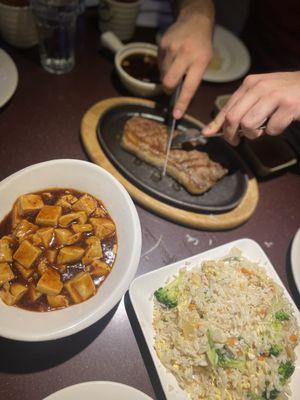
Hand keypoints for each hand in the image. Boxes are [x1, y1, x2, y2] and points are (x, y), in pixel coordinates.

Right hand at [159, 0, 213, 118]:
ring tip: (176, 65)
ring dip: (167, 75)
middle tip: (172, 87)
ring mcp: (173, 48)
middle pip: (169, 82)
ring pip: (163, 74)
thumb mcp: (204, 62)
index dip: (182, 103)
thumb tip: (179, 97)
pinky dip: (164, 65)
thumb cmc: (201, 46)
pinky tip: (172, 57)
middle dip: (169, 89)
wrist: (195, 20)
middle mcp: (186, 54)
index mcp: (200, 61)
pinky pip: (159, 64)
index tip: (176, 115)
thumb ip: (193, 78)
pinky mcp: (163, 44)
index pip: (189, 87)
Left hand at [202, 71, 299, 144]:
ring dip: (254, 134)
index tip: (207, 133)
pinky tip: (281, 123)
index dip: (216, 124)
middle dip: (231, 134)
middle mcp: (260, 87)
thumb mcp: (262, 93)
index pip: (227, 107)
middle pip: (233, 118)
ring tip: (263, 129)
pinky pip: (271, 129)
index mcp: (250, 83)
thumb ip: (243, 107)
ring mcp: (274, 95)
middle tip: (236, 141)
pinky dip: (274, 131)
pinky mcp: (289, 106)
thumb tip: (214, 128)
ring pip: (248, 124)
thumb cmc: (286, 92)